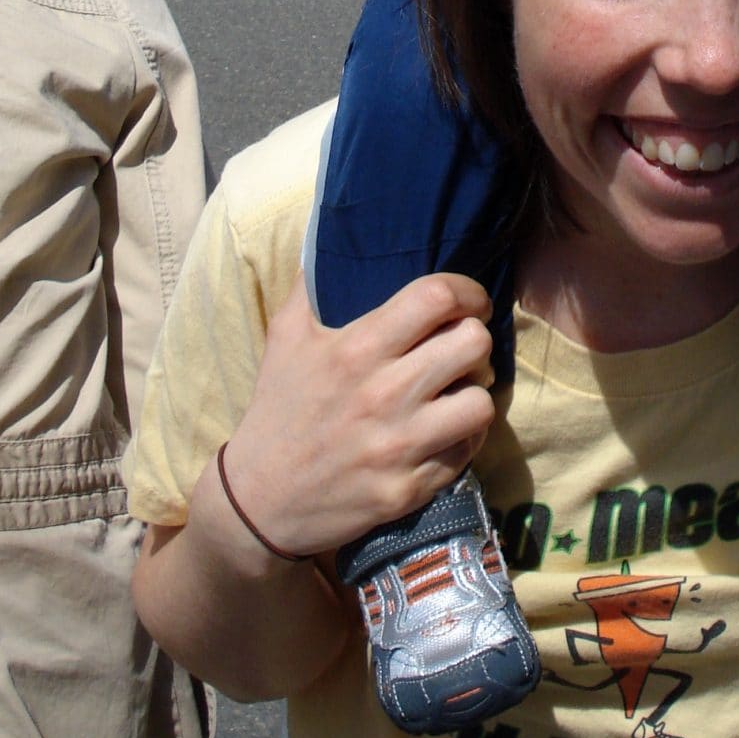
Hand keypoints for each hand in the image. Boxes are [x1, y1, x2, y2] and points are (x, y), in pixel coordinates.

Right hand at [215, 274, 494, 558]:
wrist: (258, 501)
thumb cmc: (278, 408)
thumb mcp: (285, 337)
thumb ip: (312, 284)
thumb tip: (329, 236)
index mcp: (356, 349)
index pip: (436, 297)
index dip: (466, 291)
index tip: (468, 301)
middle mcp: (382, 394)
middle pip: (472, 344)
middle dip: (473, 339)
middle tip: (459, 347)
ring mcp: (398, 446)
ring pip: (480, 402)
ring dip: (474, 392)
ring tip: (456, 390)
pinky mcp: (407, 490)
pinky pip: (465, 452)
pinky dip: (462, 439)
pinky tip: (444, 431)